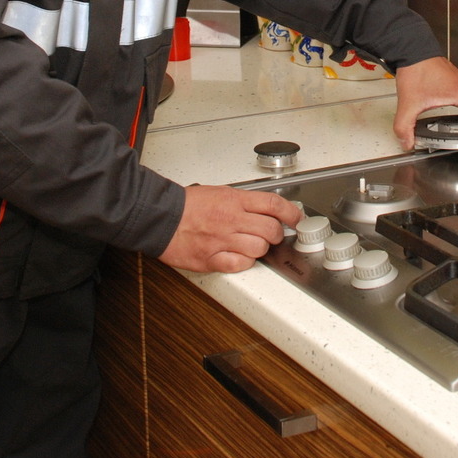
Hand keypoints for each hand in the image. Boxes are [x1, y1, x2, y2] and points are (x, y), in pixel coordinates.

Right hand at [156, 184, 302, 272]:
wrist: (160, 217)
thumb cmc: (187, 205)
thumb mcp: (220, 192)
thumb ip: (243, 202)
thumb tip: (266, 209)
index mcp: (234, 200)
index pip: (273, 204)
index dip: (291, 213)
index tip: (296, 219)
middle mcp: (231, 219)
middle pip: (271, 229)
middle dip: (276, 234)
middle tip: (272, 235)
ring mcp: (222, 240)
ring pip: (259, 249)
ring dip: (260, 249)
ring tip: (252, 245)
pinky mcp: (212, 259)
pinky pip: (240, 265)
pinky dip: (244, 263)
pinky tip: (239, 257)